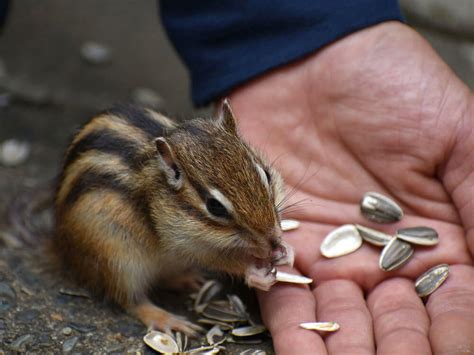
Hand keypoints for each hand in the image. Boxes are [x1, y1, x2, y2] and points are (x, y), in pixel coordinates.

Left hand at [228, 22, 473, 353]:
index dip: (451, 325)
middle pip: (393, 323)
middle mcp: (382, 255)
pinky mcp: (281, 242)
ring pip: (339, 321)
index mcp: (437, 236)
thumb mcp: (456, 133)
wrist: (307, 62)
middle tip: (397, 353)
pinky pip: (285, 294)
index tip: (448, 338)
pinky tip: (303, 347)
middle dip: (396, 346)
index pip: (450, 302)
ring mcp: (330, 253)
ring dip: (343, 347)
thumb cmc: (390, 84)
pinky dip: (294, 326)